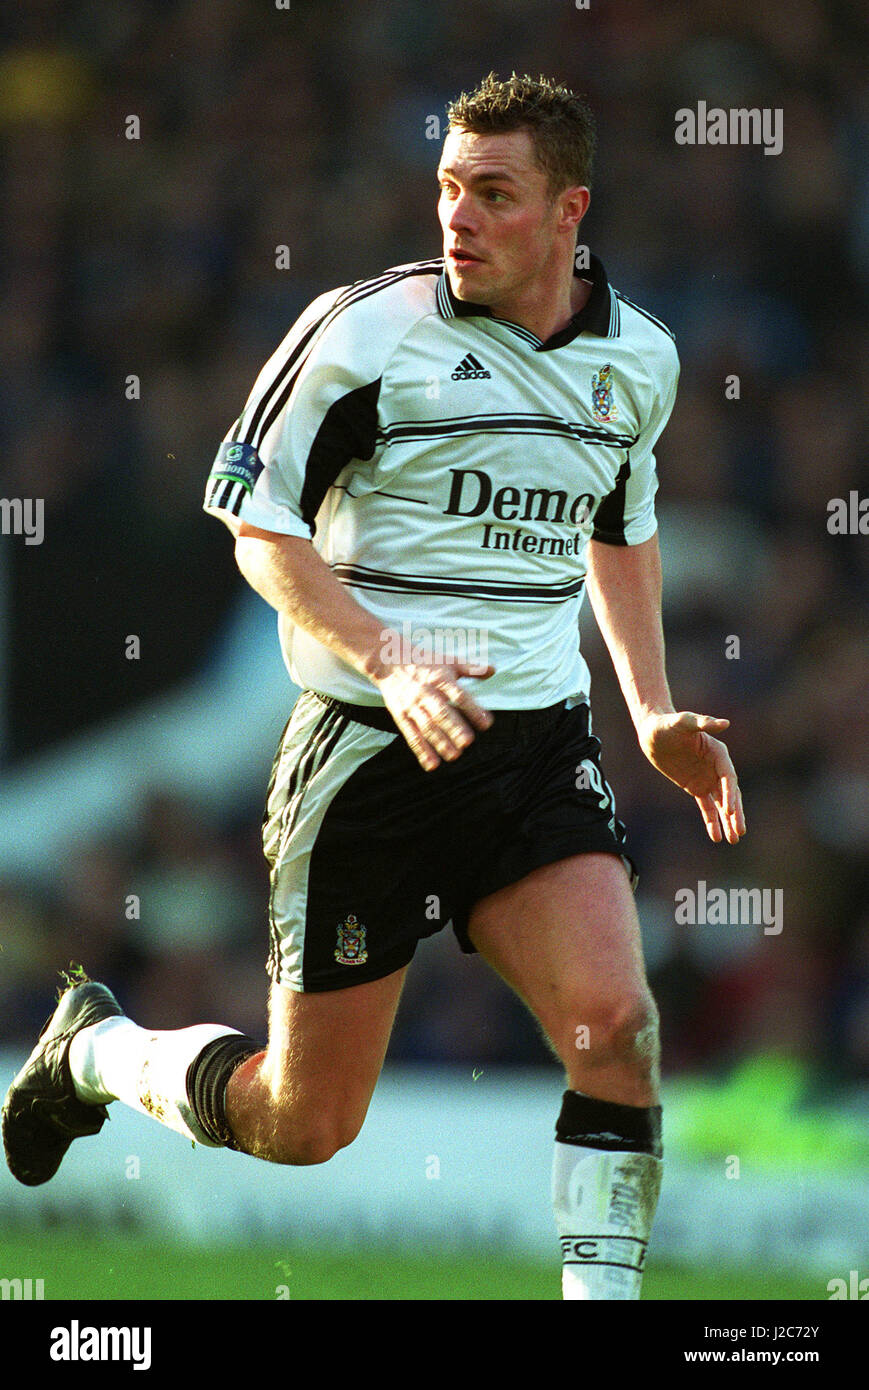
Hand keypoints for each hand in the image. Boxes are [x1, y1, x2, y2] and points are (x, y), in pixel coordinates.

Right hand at [374, 661, 494, 770]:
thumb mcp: (448, 661)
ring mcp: (412, 706)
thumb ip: (471, 668)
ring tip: (454, 755)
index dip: (473, 709)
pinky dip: (421, 750)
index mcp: (440, 679)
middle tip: (468, 742)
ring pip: (427, 726)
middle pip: (441, 712)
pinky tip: (432, 764)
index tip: (487, 723)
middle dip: (454, 727)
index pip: (459, 695)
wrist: (387, 661)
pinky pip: (411, 735)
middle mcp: (426, 693)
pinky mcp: (401, 716)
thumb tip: (493, 671)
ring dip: (440, 742)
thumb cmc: (423, 662)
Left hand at [638, 711, 745, 843]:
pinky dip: (711, 821)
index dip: (730, 794)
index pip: (728, 777)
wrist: (653, 732)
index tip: (729, 810)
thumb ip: (703, 723)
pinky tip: (716, 837)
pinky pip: (706, 806)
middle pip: (730, 793)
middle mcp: (716, 767)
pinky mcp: (695, 787)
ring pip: (721, 803)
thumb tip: (725, 723)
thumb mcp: (684, 722)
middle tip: (740, 832)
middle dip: (735, 813)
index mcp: (718, 753)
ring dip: (728, 821)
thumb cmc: (668, 724)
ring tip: (734, 839)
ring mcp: (707, 778)